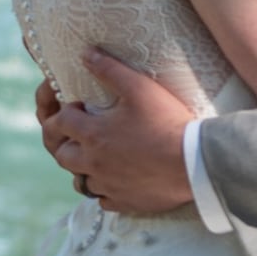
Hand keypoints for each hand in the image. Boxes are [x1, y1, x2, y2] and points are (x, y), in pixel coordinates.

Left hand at [40, 51, 195, 215]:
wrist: (194, 162)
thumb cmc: (167, 122)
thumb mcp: (140, 87)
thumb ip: (110, 69)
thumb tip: (86, 54)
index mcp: (93, 134)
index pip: (61, 122)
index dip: (65, 111)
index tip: (78, 107)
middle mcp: (94, 162)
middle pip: (62, 155)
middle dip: (63, 142)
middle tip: (77, 133)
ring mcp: (109, 185)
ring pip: (79, 182)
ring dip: (81, 169)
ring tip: (93, 158)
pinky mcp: (125, 201)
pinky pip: (104, 201)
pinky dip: (104, 191)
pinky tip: (114, 181)